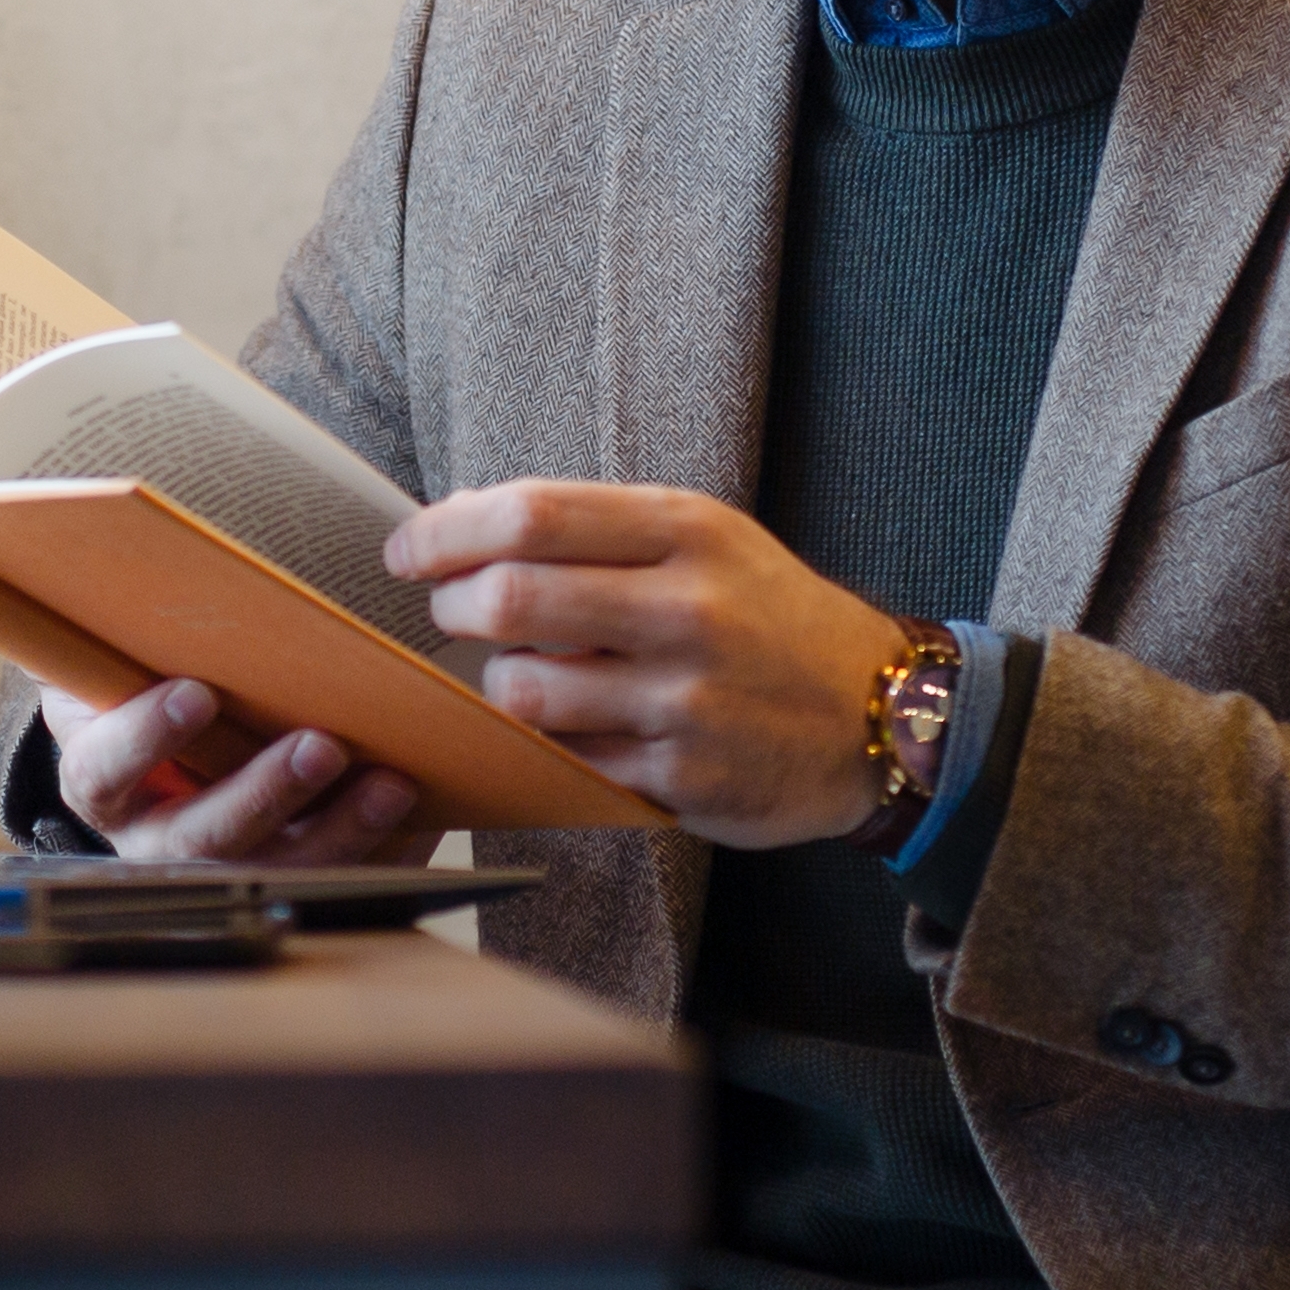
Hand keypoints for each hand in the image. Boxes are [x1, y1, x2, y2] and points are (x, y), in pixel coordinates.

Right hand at [34, 676, 428, 865]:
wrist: (179, 746)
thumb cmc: (150, 691)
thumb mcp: (114, 667)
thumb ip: (111, 637)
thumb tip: (122, 574)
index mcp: (104, 781)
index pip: (105, 771)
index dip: (145, 739)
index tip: (196, 695)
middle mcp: (157, 841)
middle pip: (203, 838)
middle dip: (264, 795)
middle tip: (320, 748)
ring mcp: (224, 871)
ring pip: (279, 872)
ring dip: (339, 831)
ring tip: (390, 784)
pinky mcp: (292, 883)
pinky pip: (338, 885)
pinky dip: (383, 854)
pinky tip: (418, 816)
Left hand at [390, 478, 914, 848]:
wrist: (883, 715)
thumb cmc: (767, 617)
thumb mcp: (705, 541)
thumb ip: (596, 530)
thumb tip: (461, 522)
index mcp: (687, 530)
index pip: (530, 514)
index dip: (445, 531)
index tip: (407, 550)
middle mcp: (688, 607)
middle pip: (511, 598)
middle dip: (452, 607)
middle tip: (449, 611)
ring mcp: (686, 698)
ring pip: (524, 690)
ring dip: (496, 683)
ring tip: (520, 673)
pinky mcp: (684, 775)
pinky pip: (566, 758)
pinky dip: (545, 741)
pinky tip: (566, 726)